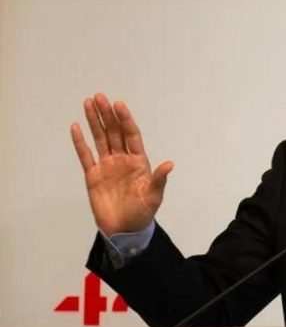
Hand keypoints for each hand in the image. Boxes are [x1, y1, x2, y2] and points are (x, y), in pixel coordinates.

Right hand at [71, 94, 172, 235]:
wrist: (125, 229)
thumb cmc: (143, 212)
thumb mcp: (154, 196)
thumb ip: (159, 179)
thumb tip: (170, 164)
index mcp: (138, 161)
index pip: (131, 135)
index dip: (125, 119)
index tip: (118, 104)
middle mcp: (122, 159)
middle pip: (114, 132)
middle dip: (107, 115)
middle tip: (99, 96)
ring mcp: (107, 166)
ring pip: (99, 139)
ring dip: (94, 122)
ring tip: (88, 103)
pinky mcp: (93, 176)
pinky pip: (85, 155)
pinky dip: (80, 142)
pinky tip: (76, 127)